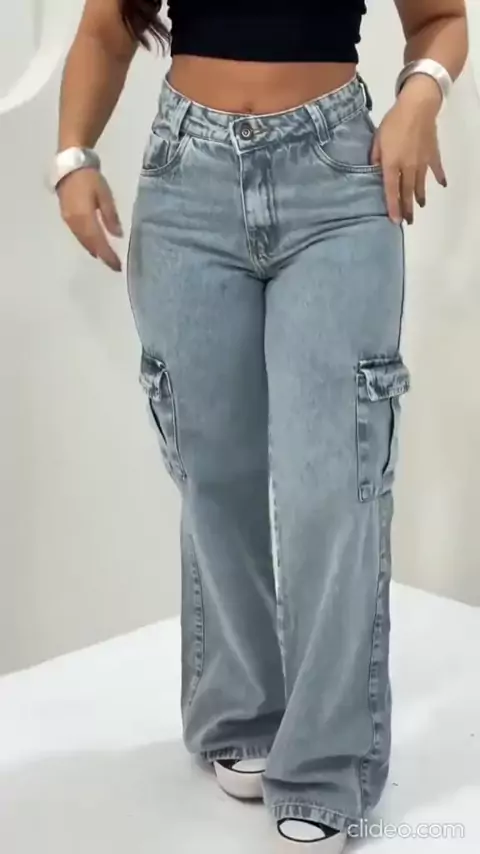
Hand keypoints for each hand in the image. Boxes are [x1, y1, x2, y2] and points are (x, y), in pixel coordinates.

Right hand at [57, 168, 122, 271]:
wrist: (69, 165)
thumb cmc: (90, 178)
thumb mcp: (105, 195)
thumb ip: (110, 216)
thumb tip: (117, 235)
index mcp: (85, 217)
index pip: (98, 242)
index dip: (108, 256)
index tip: (118, 266)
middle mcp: (75, 222)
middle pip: (90, 245)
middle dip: (102, 256)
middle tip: (114, 265)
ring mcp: (68, 220)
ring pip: (83, 241)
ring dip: (94, 251)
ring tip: (105, 258)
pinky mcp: (66, 217)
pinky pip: (78, 235)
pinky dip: (87, 243)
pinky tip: (94, 246)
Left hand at [371, 74, 446, 224]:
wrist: (418, 106)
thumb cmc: (394, 121)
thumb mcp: (377, 139)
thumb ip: (375, 157)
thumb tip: (374, 172)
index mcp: (392, 164)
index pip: (391, 190)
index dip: (393, 207)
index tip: (395, 221)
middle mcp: (408, 167)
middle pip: (407, 192)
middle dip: (407, 208)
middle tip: (408, 222)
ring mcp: (422, 162)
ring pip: (420, 184)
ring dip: (420, 197)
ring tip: (420, 207)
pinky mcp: (432, 154)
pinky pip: (436, 169)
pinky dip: (439, 177)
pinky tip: (442, 185)